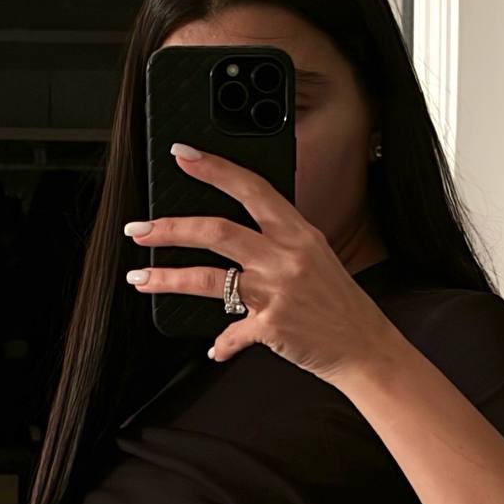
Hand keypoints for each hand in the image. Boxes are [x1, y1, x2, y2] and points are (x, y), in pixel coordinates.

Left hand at [122, 142, 399, 375]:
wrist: (365, 346)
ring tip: (140, 278)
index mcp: (298, 233)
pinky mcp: (272, 328)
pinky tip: (213, 348)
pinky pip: (232, 334)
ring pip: (209, 278)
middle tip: (138, 228)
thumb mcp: (316, 257)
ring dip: (167, 278)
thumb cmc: (338, 302)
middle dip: (170, 227)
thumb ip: (279, 240)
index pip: (251, 189)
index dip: (214, 168)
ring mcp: (278, 292)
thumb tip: (234, 231)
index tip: (183, 155)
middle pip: (217, 231)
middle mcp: (286, 257)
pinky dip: (221, 344)